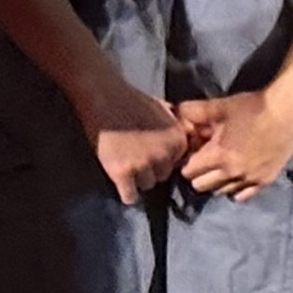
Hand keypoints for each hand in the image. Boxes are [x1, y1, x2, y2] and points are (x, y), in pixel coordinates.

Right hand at [78, 80, 201, 202]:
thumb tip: (189, 138)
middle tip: (134, 157)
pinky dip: (125, 193)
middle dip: (151, 169)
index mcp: (177, 139)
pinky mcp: (122, 172)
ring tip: (124, 164)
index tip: (150, 152)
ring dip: (137, 179)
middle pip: (163, 176)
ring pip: (147, 186)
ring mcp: (143, 164)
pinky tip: (120, 181)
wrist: (103, 96)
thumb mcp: (164, 109)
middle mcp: (164, 154)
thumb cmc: (131, 99)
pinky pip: (130, 196)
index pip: (177, 163)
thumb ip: (177, 127)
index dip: (162, 159)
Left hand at [176, 80, 292, 198]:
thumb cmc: (253, 107)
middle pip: (200, 185)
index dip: (187, 160)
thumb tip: (175, 112)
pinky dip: (236, 189)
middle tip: (205, 158)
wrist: (288, 111)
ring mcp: (249, 180)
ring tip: (223, 165)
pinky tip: (238, 175)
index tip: (193, 151)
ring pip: (220, 192)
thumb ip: (194, 112)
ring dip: (216, 181)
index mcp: (218, 156)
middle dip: (198, 173)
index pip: (188, 171)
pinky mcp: (265, 181)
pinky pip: (243, 196)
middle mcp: (232, 174)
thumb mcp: (220, 107)